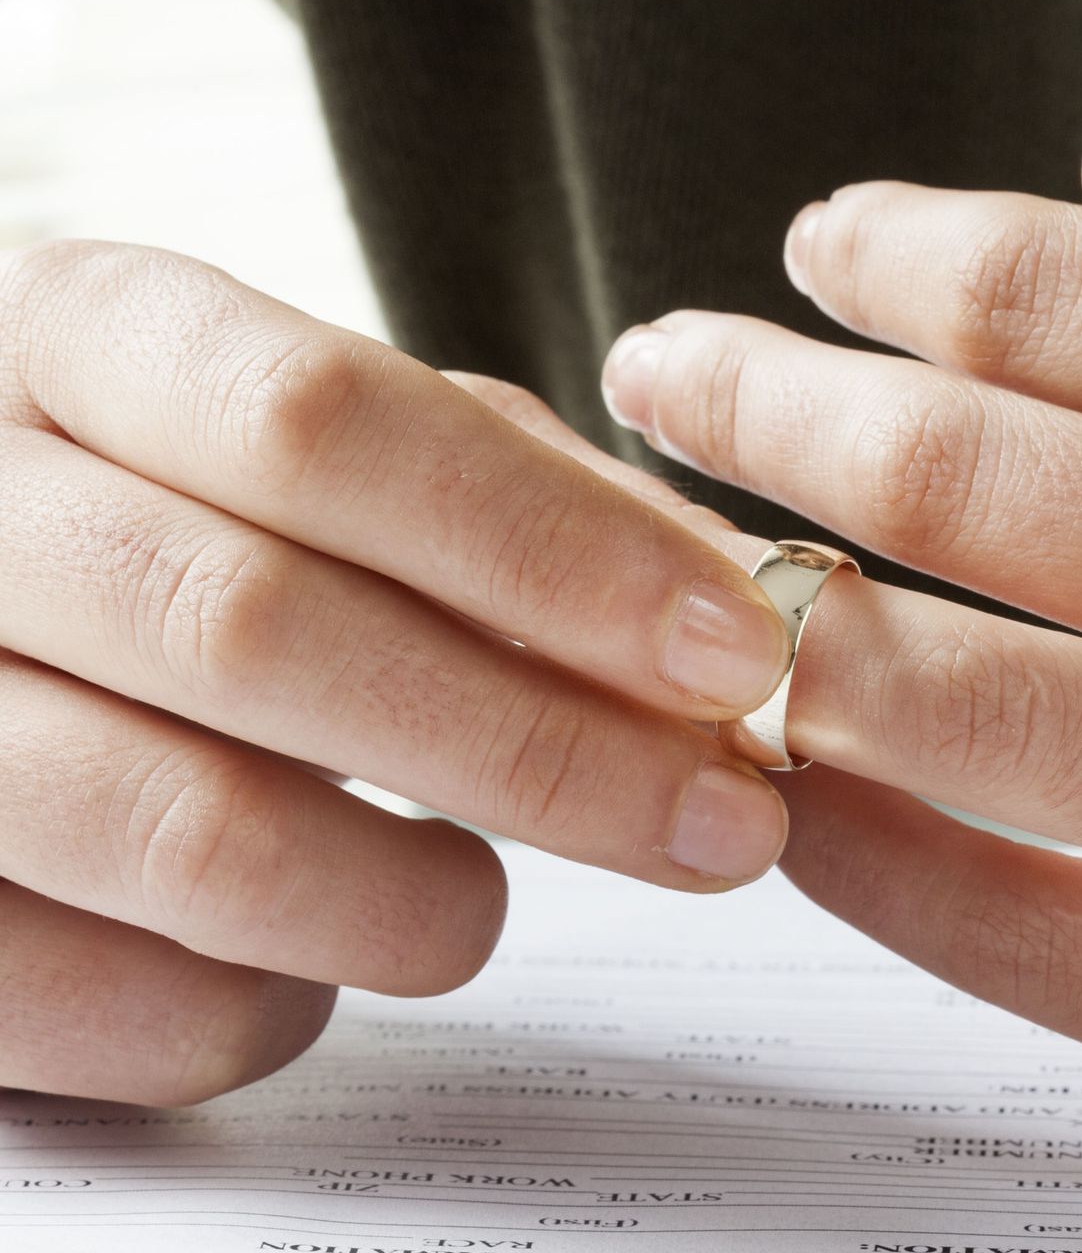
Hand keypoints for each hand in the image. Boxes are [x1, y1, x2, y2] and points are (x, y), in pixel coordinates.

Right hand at [0, 243, 795, 1104]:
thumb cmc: (186, 528)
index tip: (736, 650)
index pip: (317, 418)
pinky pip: (129, 1004)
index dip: (552, 545)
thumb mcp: (325, 457)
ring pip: (194, 833)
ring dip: (417, 898)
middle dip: (541, 745)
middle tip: (724, 823)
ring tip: (482, 901)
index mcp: (79, 344)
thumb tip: (729, 592)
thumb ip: (514, 495)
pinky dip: (279, 1004)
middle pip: (263, 628)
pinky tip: (319, 957)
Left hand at [600, 53, 1081, 1173]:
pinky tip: (794, 783)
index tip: (813, 256)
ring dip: (772, 616)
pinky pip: (1026, 926)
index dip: (882, 259)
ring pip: (946, 695)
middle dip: (759, 405)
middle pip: (953, 468)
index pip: (1053, 288)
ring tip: (697, 569)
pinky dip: (872, 852)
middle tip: (673, 375)